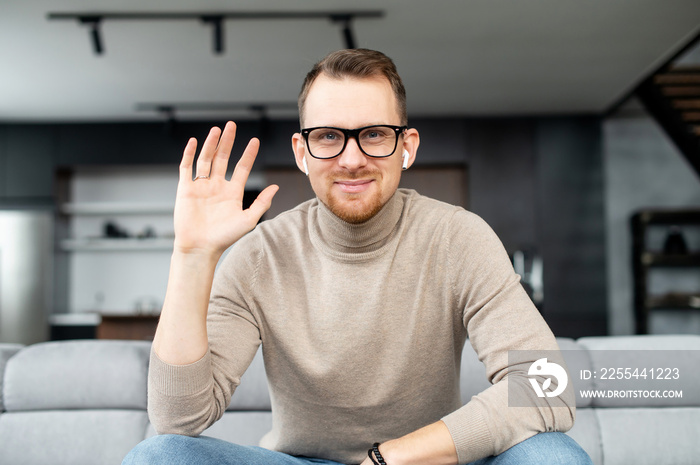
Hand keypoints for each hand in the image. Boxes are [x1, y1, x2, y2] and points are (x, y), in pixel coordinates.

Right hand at [173, 121, 277, 255]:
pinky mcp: (185, 189)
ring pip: (206, 159)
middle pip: (223, 158)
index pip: (242, 168)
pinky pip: (186, 168)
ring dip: (211, 144)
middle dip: (227, 142)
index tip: (255, 140)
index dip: (248, 154)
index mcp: (232, 192)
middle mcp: (216, 186)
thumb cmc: (225, 238)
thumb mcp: (248, 219)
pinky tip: (193, 142)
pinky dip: (189, 154)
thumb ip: (262, 202)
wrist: (201, 248)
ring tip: (217, 130)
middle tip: (232, 125)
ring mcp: (201, 186)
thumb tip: (276, 187)